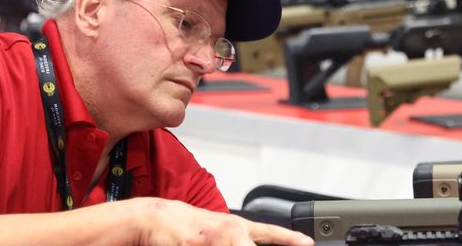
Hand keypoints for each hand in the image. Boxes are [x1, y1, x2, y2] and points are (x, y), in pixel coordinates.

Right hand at [133, 198, 313, 245]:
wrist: (153, 218)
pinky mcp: (194, 245)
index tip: (307, 243)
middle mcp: (229, 231)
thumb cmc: (185, 225)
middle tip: (231, 245)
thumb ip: (239, 237)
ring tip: (205, 242)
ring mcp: (213, 240)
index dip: (290, 239)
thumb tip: (250, 243)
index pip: (271, 233)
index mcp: (236, 225)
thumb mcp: (218, 228)